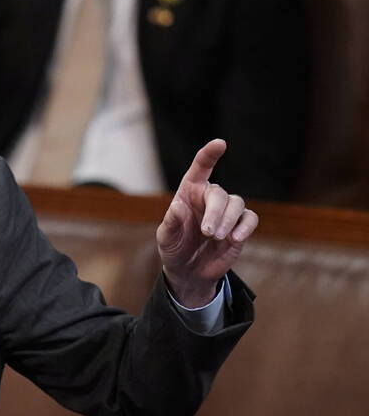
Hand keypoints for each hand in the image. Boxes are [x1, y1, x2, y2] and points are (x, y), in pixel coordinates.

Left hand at [157, 139, 258, 307]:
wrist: (189, 271)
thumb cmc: (174, 248)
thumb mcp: (166, 237)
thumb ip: (171, 222)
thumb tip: (178, 206)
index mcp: (189, 193)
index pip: (200, 168)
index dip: (209, 155)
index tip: (219, 144)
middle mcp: (209, 198)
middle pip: (220, 194)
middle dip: (215, 213)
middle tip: (207, 233)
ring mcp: (226, 212)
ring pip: (237, 203)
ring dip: (227, 220)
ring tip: (216, 238)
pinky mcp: (240, 226)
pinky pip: (250, 218)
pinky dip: (245, 227)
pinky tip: (235, 239)